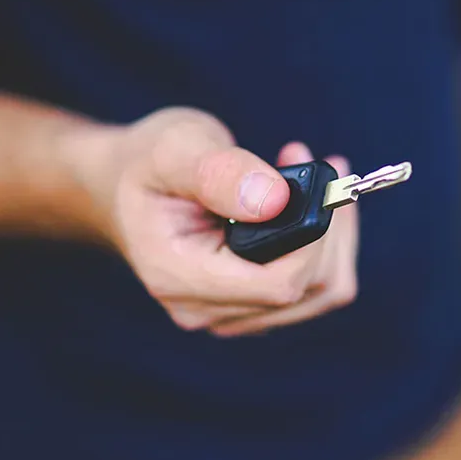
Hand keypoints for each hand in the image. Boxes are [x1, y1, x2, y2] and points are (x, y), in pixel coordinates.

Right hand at [70, 107, 358, 335]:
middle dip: (329, 227)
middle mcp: (206, 308)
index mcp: (180, 277)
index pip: (277, 285)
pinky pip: (312, 287)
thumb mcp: (174, 148)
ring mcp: (229, 311)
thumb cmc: (146, 164)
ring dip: (334, 235)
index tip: (318, 181)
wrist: (126, 187)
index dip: (313, 239)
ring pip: (320, 293)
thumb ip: (220, 172)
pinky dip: (324, 244)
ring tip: (314, 179)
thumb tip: (276, 200)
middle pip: (308, 291)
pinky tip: (307, 204)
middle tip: (319, 163)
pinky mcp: (250, 303)